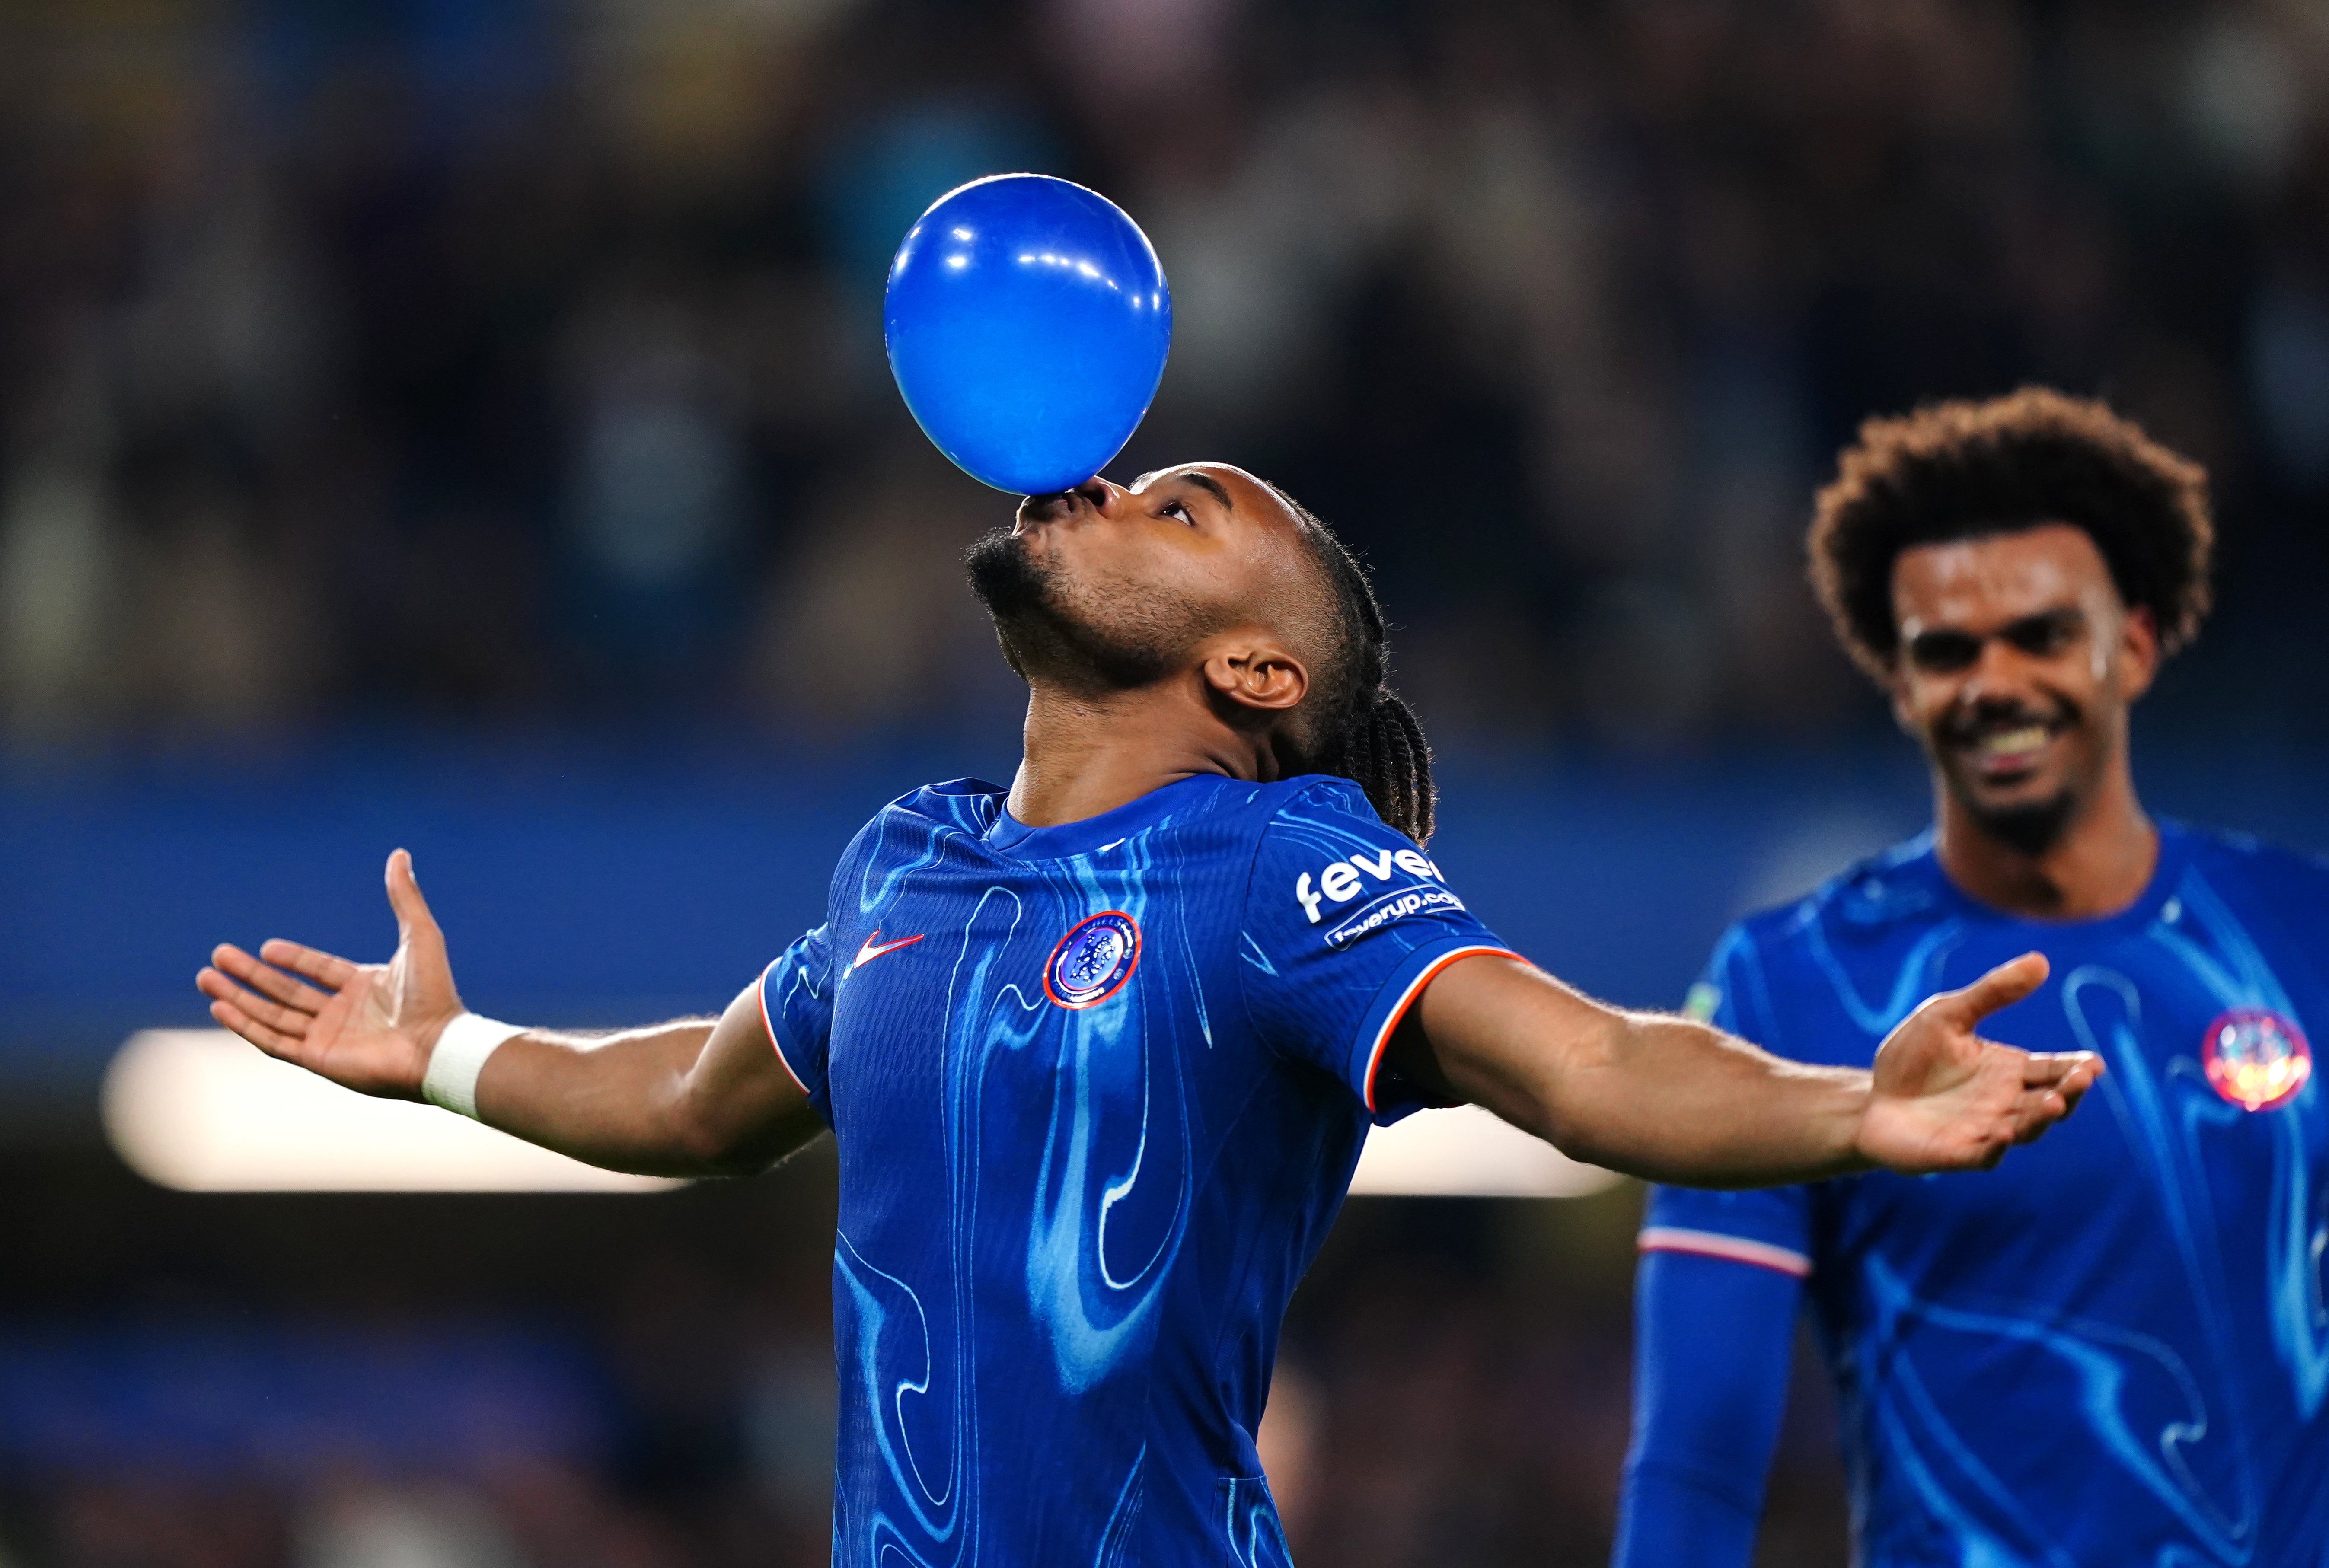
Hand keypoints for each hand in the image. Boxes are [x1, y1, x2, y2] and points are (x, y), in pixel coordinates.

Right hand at [194, 849, 464, 1098]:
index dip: (292, 959)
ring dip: (237, 998)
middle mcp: (344, 1013)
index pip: (317, 970)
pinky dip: (246, 1025)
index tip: (265, 947)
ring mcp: (329, 1038)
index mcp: (364, 987)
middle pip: (286, 992)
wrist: (437, 1043)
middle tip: (217, 957)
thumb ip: (405, 897)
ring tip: (205, 979)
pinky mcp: (318, 1059)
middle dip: (249, 975)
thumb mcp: (419, 935)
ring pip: (272, 1015)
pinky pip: (273, 1041)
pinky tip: (221, 1009)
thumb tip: (400, 853)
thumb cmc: (433, 993)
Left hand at [1856, 952, 2101, 1174]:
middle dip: (2069, 1092)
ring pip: (2026, 1129)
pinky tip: (2003, 1132)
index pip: (2055, 1069)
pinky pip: (1985, 1155)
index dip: (2077, 1068)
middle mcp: (2006, 1103)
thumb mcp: (1947, 1015)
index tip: (2093, 1062)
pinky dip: (1997, 1146)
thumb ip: (1992, 993)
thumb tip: (2041, 960)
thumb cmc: (1912, 1057)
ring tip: (2053, 1102)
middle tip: (2082, 1078)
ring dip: (2041, 1118)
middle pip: (2051, 1101)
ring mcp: (1985, 1131)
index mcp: (2010, 1071)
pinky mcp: (1957, 1153)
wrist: (1870, 1098)